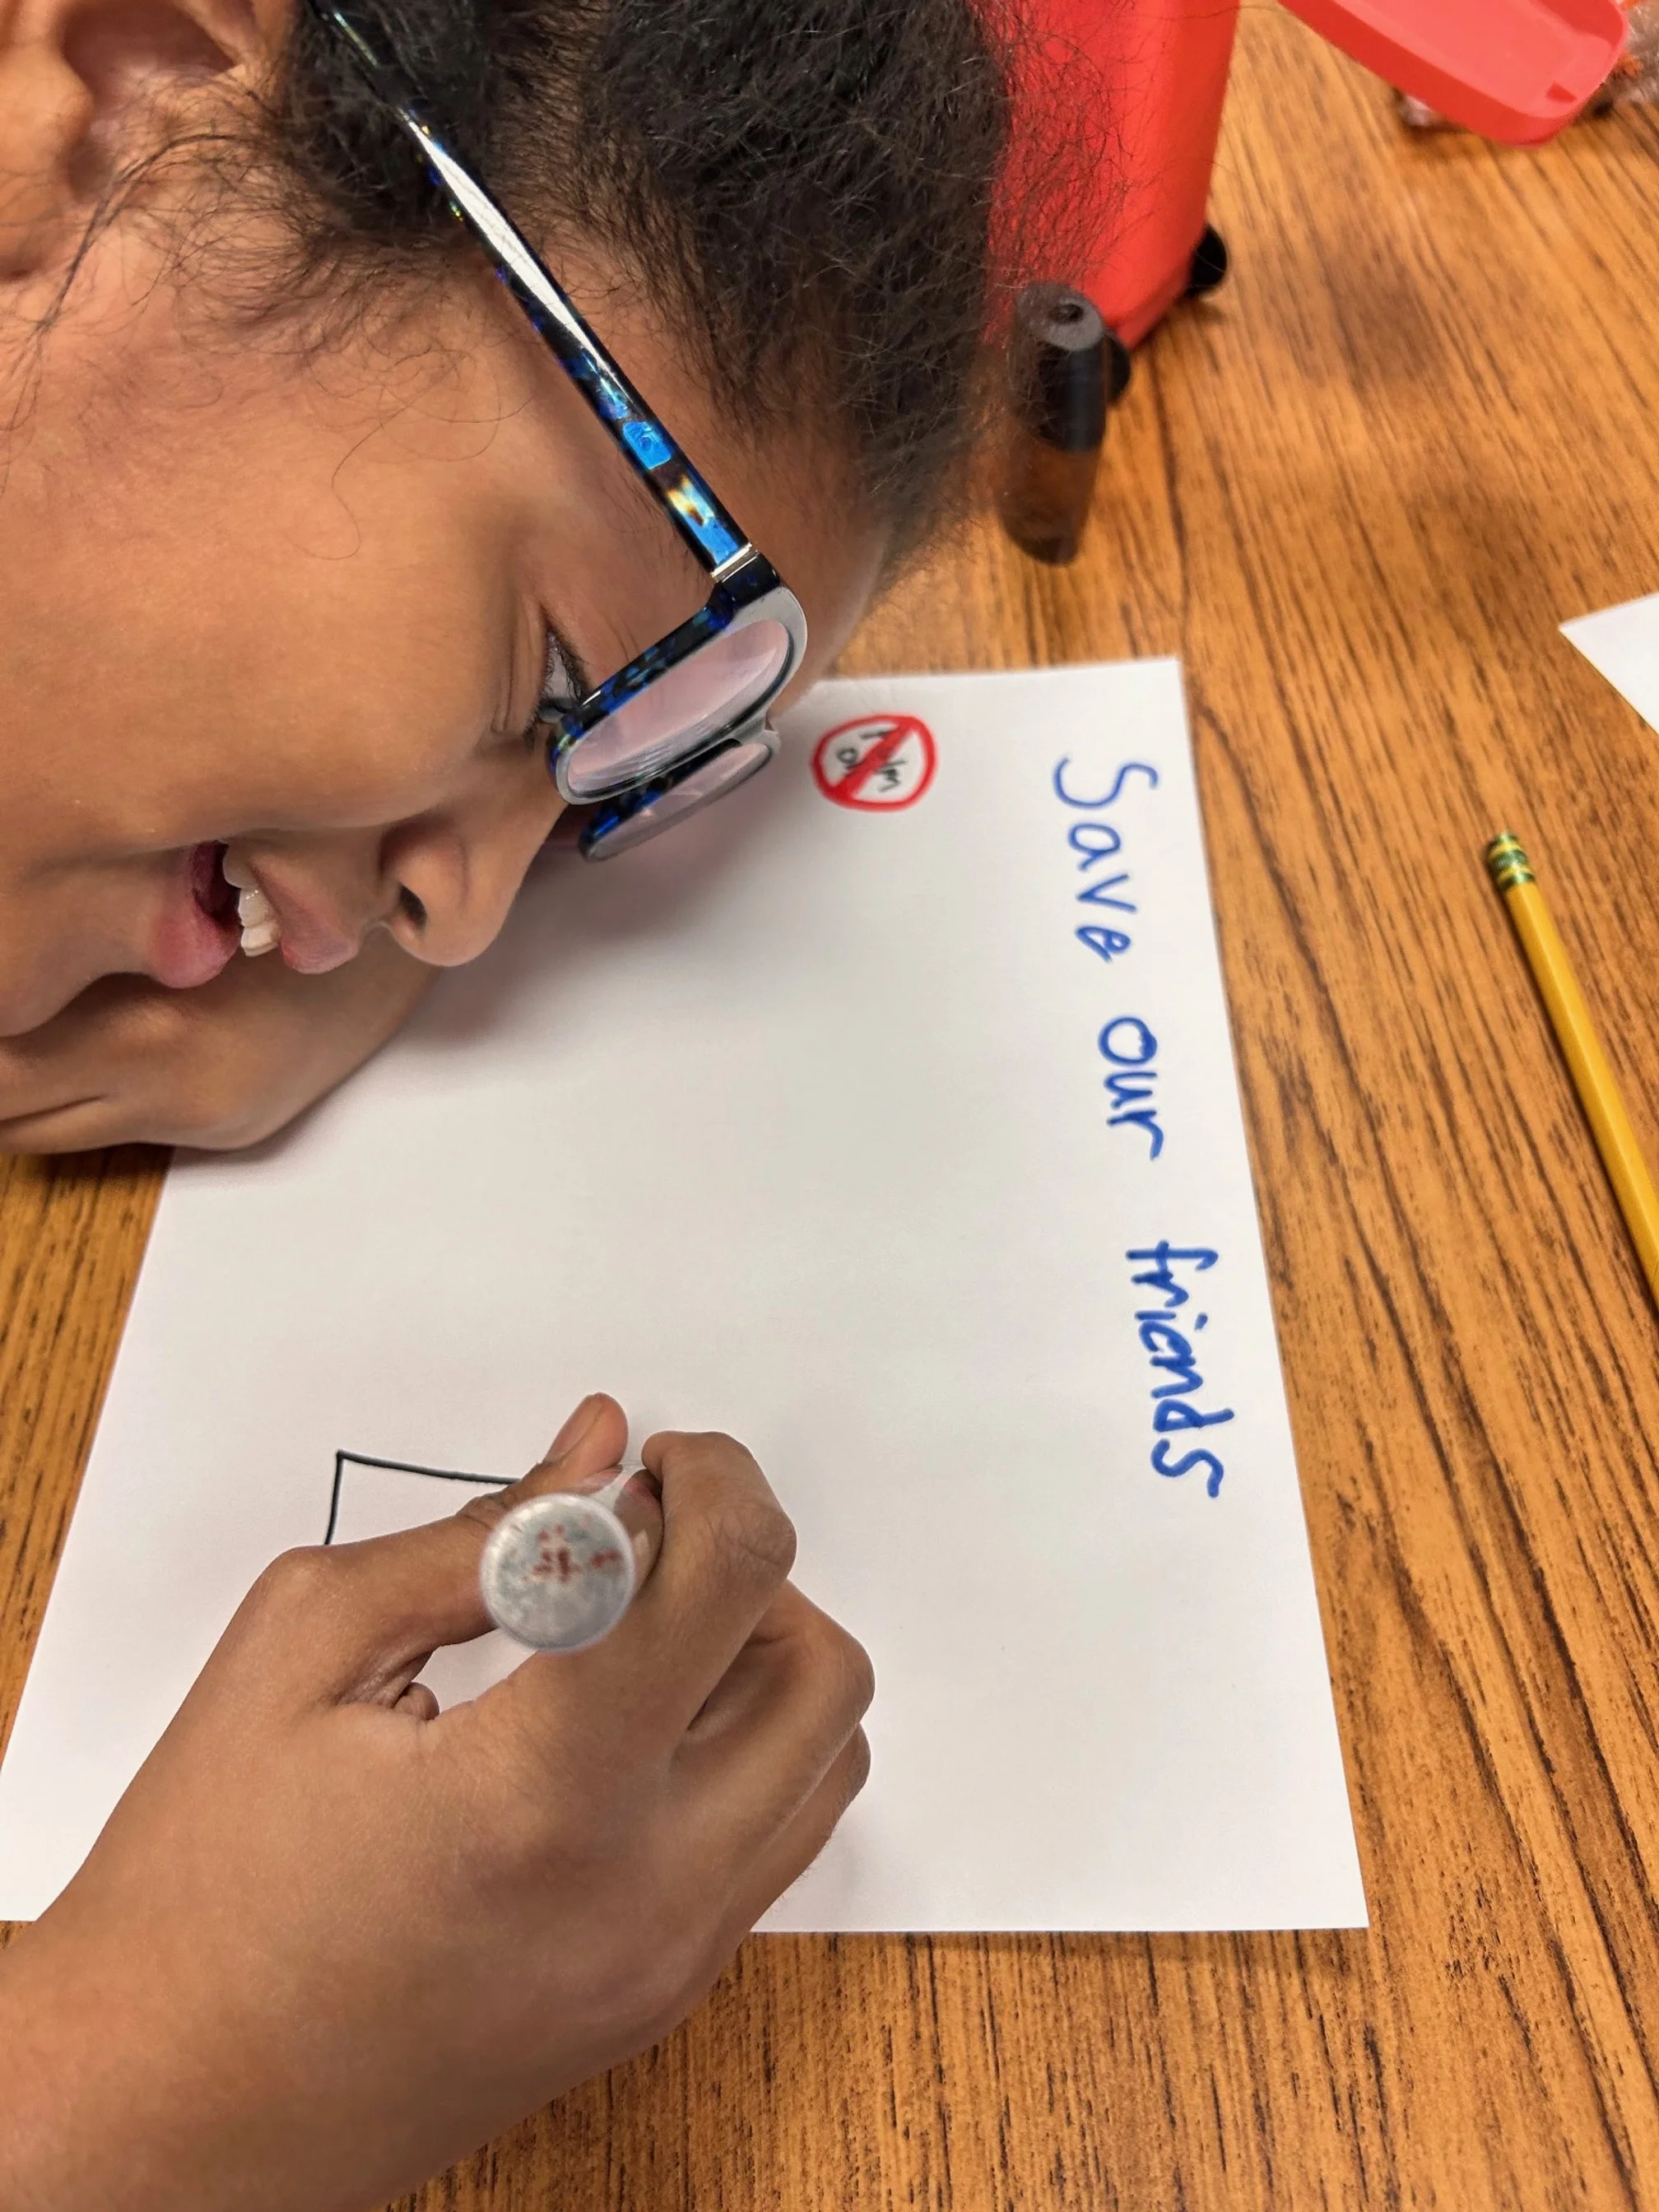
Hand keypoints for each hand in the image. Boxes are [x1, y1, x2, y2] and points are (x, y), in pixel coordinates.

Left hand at [0, 932, 433, 1152]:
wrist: (406, 944)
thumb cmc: (300, 898)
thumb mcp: (175, 906)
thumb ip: (80, 946)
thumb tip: (1, 967)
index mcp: (154, 1038)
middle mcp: (172, 1098)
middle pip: (9, 1115)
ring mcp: (198, 1123)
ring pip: (47, 1134)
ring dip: (17, 1088)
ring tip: (21, 1026)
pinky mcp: (221, 1132)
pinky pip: (106, 1129)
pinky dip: (75, 1093)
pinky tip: (89, 1035)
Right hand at [0, 1395, 871, 2211]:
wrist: (163, 2111)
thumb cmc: (199, 1886)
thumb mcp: (304, 1647)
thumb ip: (482, 1533)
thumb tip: (597, 1450)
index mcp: (549, 1787)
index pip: (730, 1574)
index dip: (705, 1478)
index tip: (647, 1464)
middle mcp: (646, 1888)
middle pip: (824, 1669)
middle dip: (750, 1566)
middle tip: (647, 1540)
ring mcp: (669, 1961)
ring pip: (827, 1761)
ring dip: (763, 1662)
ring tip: (638, 1636)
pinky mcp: (663, 1998)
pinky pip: (775, 1844)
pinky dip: (740, 1755)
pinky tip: (626, 1730)